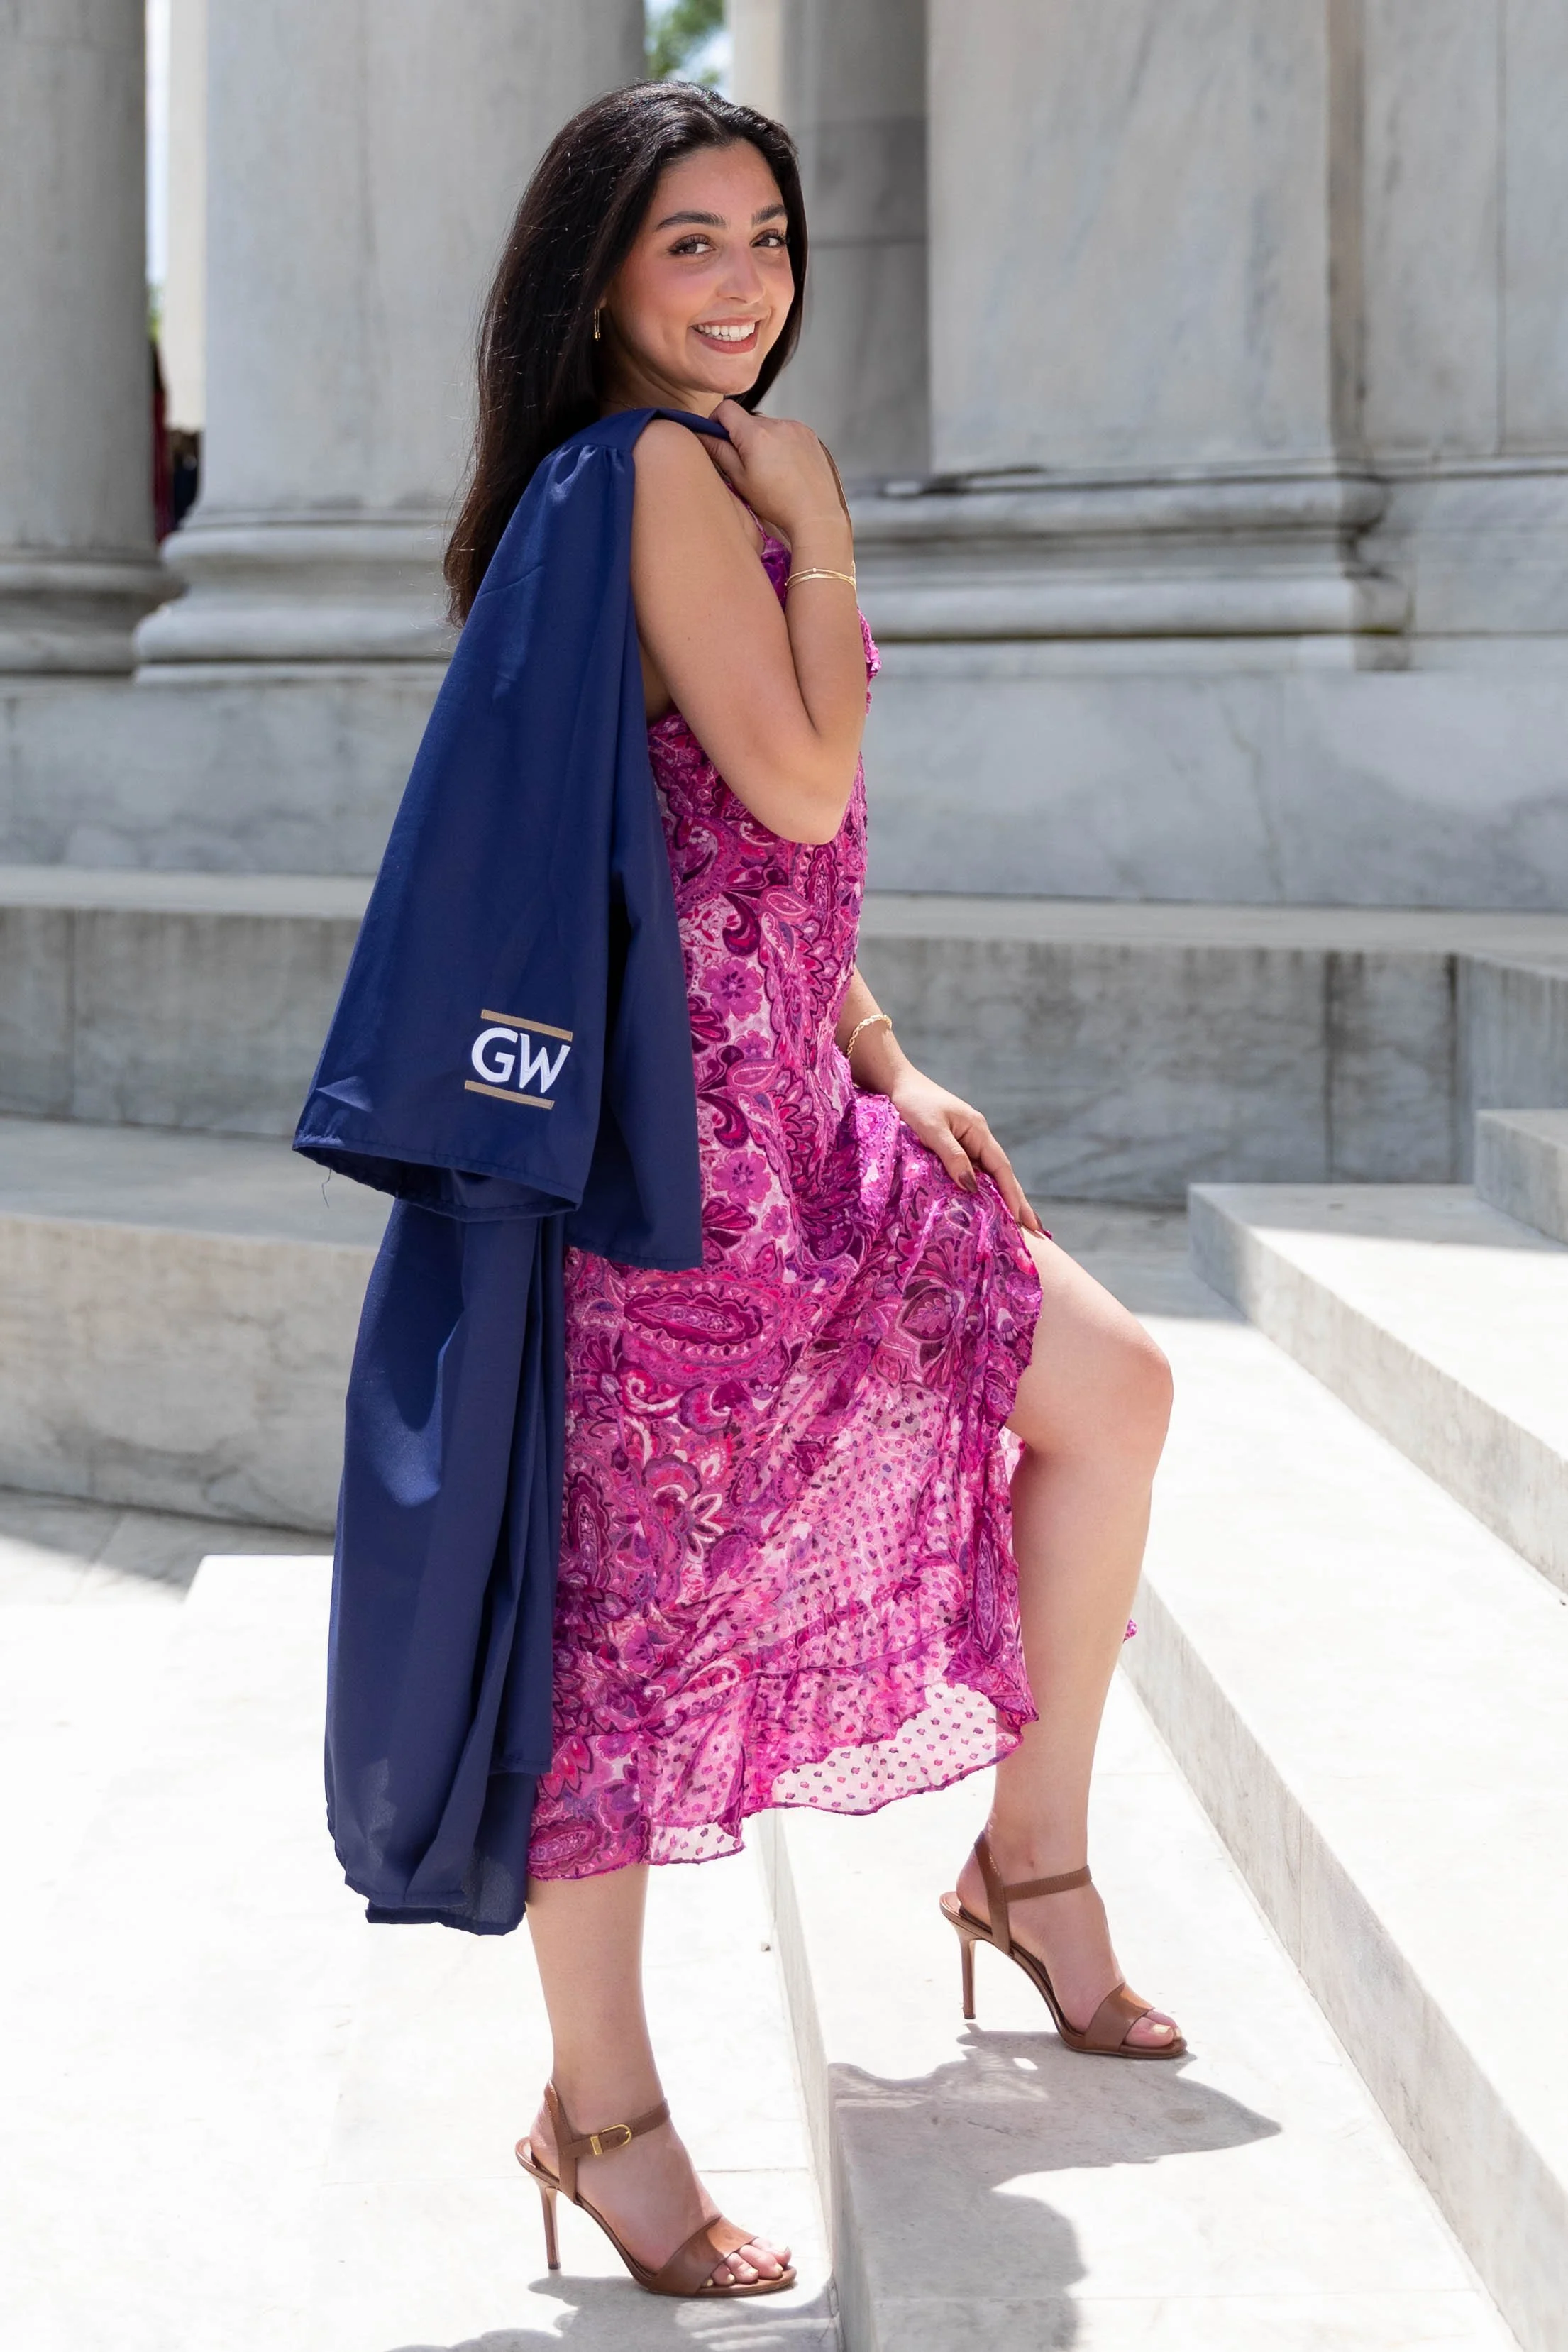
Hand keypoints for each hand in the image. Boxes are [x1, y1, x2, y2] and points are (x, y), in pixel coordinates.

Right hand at [705, 400, 851, 547]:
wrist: (816, 515)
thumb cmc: (778, 504)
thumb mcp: (740, 480)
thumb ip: (719, 452)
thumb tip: (701, 434)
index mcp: (756, 434)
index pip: (726, 409)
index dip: (716, 422)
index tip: (717, 439)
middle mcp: (778, 424)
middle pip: (748, 420)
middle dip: (742, 437)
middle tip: (745, 465)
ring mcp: (796, 428)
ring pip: (768, 427)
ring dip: (762, 441)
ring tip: (770, 470)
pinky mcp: (809, 434)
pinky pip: (786, 432)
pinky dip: (781, 445)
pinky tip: (785, 468)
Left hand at [887, 1070, 1045, 1236]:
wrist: (896, 1084)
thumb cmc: (913, 1103)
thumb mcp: (932, 1129)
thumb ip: (952, 1156)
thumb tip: (972, 1186)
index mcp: (977, 1130)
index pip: (1001, 1167)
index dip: (1012, 1194)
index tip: (1023, 1219)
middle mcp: (977, 1137)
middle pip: (1001, 1174)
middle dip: (1017, 1201)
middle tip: (1035, 1229)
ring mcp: (966, 1142)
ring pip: (987, 1174)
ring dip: (1000, 1198)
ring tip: (1013, 1225)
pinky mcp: (952, 1146)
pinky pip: (971, 1171)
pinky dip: (981, 1190)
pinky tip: (983, 1206)